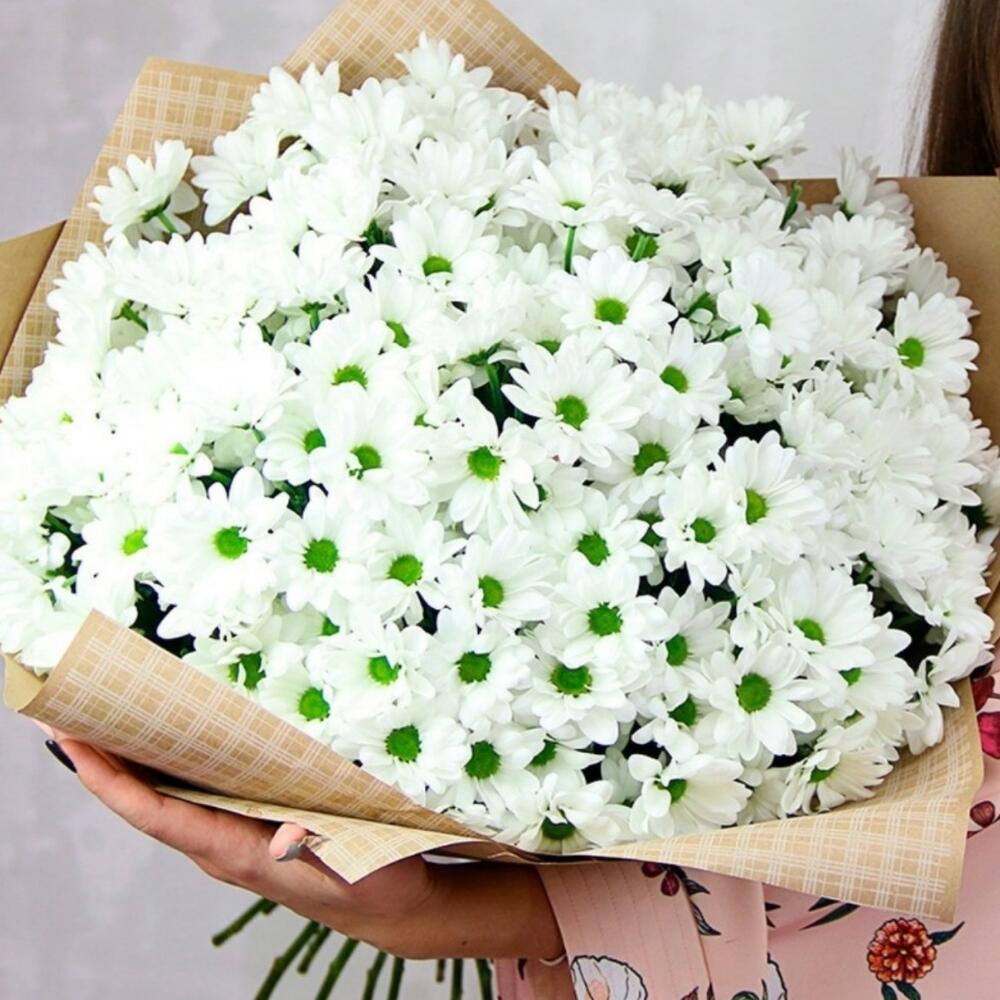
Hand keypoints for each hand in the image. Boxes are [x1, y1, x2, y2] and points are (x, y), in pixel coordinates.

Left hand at [43, 732, 566, 972]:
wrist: (391, 906)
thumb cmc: (373, 882)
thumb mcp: (356, 865)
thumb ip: (319, 846)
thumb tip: (285, 833)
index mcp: (237, 853)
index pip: (158, 816)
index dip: (112, 783)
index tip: (75, 746)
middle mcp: (220, 846)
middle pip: (145, 804)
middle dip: (102, 763)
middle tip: (68, 712)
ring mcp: (230, 838)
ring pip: (163, 799)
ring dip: (127, 763)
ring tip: (101, 719)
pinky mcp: (245, 828)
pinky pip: (188, 797)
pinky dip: (163, 769)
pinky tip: (161, 741)